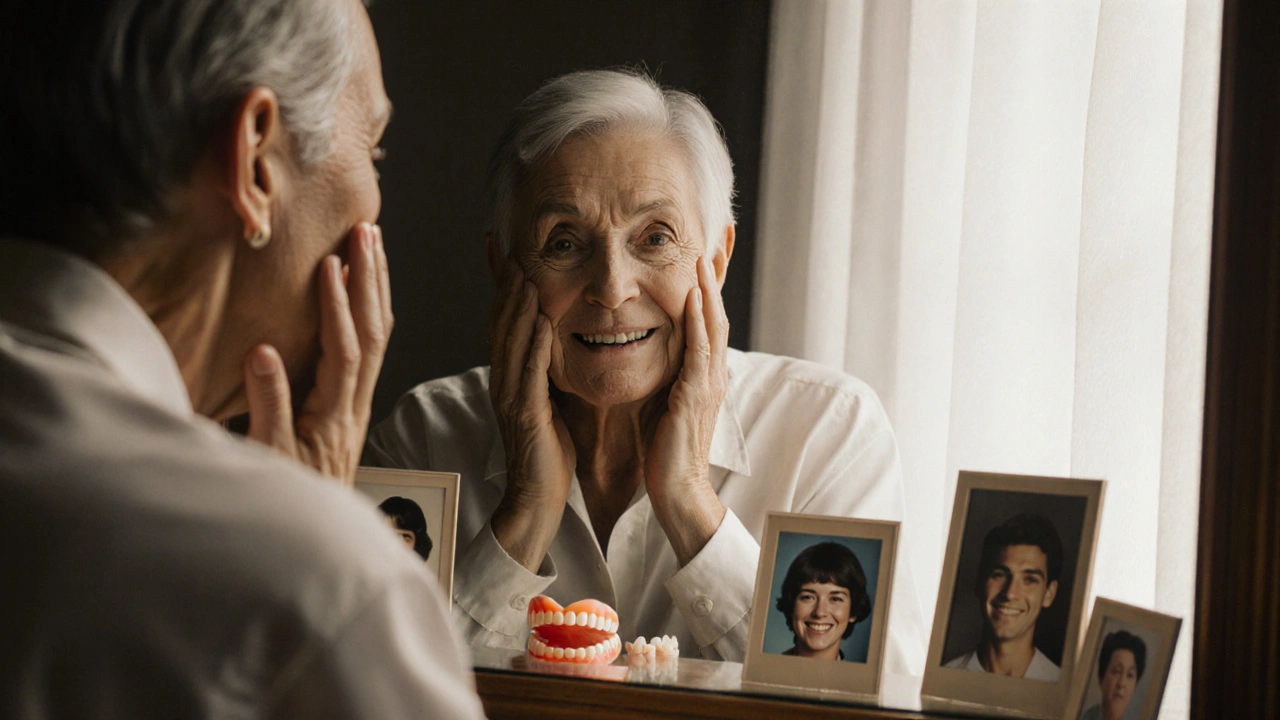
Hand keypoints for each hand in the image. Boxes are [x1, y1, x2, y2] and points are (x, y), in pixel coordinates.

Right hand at [242, 222, 392, 484]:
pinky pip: (372, 349)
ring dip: (376, 288)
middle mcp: (354, 404)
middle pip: (373, 334)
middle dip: (370, 280)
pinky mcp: (353, 404)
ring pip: (378, 337)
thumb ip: (266, 405)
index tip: (333, 266)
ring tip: (373, 244)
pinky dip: (372, 312)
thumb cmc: (284, 494)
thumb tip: (263, 351)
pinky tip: (369, 290)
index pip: (344, 352)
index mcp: (333, 415)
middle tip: (368, 232)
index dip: (339, 308)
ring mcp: (358, 403)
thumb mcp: (267, 456)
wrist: (308, 533)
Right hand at [487, 261, 575, 571]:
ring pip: (511, 344)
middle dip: (507, 287)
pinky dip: (535, 345)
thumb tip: (559, 338)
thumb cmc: (550, 451)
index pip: (505, 323)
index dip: (506, 289)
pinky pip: (529, 375)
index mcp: (511, 377)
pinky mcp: (526, 417)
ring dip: (518, 308)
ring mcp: (511, 398)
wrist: (538, 498)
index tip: (510, 254)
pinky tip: (545, 321)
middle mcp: (504, 382)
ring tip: (526, 273)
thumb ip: (548, 370)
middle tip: (513, 250)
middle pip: (501, 325)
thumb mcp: (550, 400)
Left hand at [645, 255, 728, 565]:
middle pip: (717, 308)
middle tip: (722, 232)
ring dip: (709, 286)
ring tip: (705, 251)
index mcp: (701, 369)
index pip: (706, 314)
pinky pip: (699, 350)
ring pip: (712, 323)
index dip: (709, 280)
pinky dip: (697, 320)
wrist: (675, 490)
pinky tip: (693, 296)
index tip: (708, 244)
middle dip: (719, 271)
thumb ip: (661, 369)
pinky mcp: (695, 396)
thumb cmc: (663, 447)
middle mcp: (710, 370)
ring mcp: (707, 382)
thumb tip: (646, 342)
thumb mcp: (661, 397)